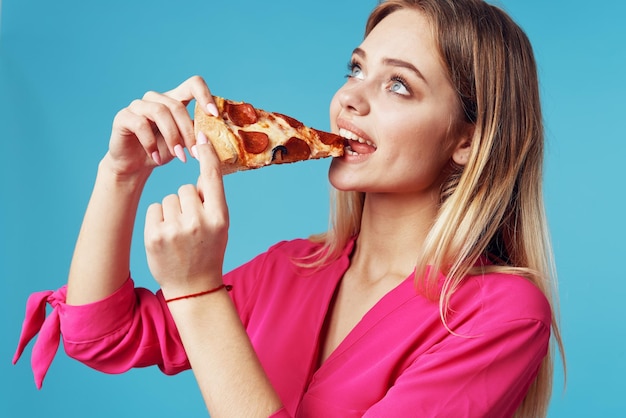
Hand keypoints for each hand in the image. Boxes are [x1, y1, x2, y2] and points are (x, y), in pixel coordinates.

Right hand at [106, 75, 217, 176]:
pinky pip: (140, 124)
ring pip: (160, 112)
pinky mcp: (123, 116)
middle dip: (189, 131)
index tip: (214, 115)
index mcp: (175, 100)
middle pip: (177, 105)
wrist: (136, 165)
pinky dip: (151, 144)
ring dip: (172, 137)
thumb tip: (220, 134)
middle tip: (195, 153)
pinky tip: (156, 158)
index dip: (205, 95)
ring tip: (179, 157)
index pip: (193, 84)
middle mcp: (156, 98)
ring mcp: (138, 105)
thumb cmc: (164, 150)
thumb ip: (199, 133)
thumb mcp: (186, 142)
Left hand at [144, 132, 228, 297]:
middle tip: (191, 225)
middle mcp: (198, 222)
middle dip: (186, 201)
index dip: (207, 155)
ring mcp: (175, 229)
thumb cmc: (208, 252)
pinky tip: (166, 237)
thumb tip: (200, 172)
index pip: (212, 178)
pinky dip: (159, 219)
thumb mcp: (220, 227)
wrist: (192, 286)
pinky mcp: (155, 235)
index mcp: (219, 218)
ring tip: (179, 234)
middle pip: (184, 189)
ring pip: (168, 198)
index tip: (201, 135)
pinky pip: (155, 209)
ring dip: (172, 211)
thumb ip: (212, 201)